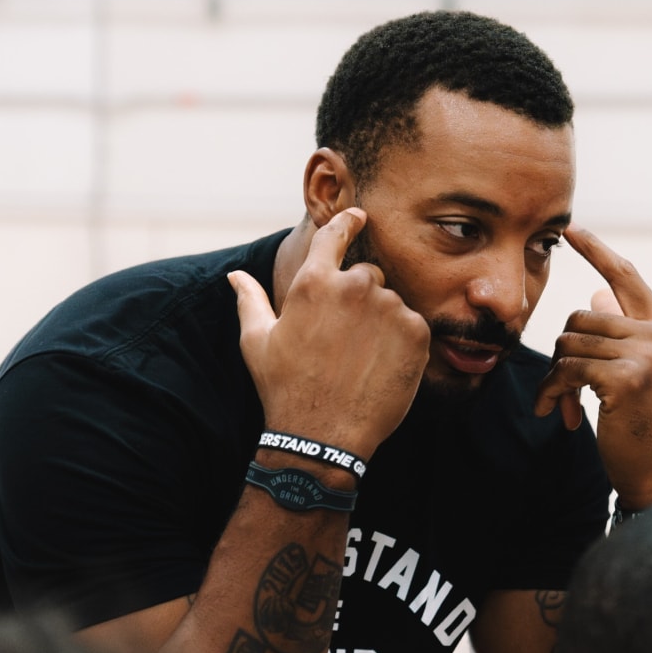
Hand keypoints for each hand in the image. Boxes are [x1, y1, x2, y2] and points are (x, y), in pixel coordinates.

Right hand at [229, 209, 429, 459]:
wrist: (323, 436)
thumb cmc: (284, 388)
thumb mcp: (258, 342)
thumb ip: (250, 301)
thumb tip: (235, 276)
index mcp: (314, 282)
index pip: (335, 235)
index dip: (348, 223)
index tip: (359, 216)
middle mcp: (354, 286)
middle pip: (367, 275)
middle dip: (358, 298)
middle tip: (343, 340)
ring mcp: (389, 307)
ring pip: (390, 302)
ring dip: (381, 321)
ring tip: (360, 359)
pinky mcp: (416, 331)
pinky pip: (412, 324)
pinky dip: (402, 341)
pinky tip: (380, 366)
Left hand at [533, 227, 651, 509]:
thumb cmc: (646, 428)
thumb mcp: (640, 374)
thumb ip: (623, 334)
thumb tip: (596, 296)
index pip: (626, 276)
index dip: (597, 251)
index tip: (572, 230)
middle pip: (581, 318)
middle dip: (563, 355)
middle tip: (561, 393)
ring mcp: (647, 354)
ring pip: (569, 344)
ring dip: (556, 380)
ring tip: (564, 408)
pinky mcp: (626, 378)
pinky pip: (567, 370)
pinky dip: (554, 393)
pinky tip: (561, 416)